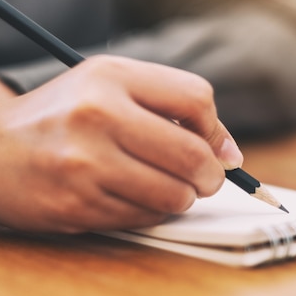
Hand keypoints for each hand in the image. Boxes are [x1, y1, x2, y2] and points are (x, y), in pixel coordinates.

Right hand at [0, 55, 242, 232]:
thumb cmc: (65, 116)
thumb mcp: (112, 87)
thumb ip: (173, 107)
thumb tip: (230, 154)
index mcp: (110, 77)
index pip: (196, 98)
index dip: (216, 128)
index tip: (216, 146)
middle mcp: (97, 116)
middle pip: (193, 155)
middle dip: (211, 175)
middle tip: (206, 179)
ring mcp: (84, 164)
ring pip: (175, 195)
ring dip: (183, 197)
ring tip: (166, 186)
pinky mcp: (76, 206)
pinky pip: (145, 218)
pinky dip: (152, 212)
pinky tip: (133, 197)